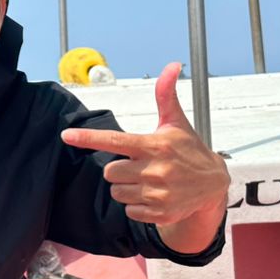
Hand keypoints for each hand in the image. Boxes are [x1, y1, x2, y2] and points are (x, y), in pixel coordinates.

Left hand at [61, 62, 229, 253]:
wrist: (213, 185)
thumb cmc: (189, 150)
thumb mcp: (176, 123)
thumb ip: (166, 95)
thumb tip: (172, 65)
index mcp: (154, 145)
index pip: (114, 140)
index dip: (88, 138)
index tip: (67, 136)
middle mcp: (155, 169)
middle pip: (109, 172)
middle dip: (119, 169)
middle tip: (137, 166)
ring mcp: (157, 193)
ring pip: (117, 192)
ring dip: (126, 188)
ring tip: (147, 181)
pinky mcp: (159, 212)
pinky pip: (129, 210)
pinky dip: (137, 205)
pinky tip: (154, 196)